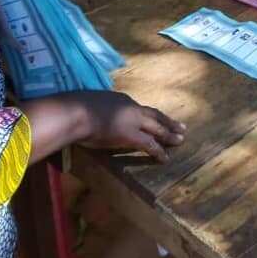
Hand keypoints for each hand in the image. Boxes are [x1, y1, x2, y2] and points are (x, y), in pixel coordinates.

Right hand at [23, 90, 185, 164]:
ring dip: (169, 135)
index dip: (148, 115)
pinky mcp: (131, 135)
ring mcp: (132, 120)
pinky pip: (149, 144)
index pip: (138, 109)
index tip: (156, 118)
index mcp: (120, 99)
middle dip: (168, 122)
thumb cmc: (75, 110)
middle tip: (181, 127)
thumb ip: (93, 111)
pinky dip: (158, 151)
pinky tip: (165, 158)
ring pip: (157, 128)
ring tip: (180, 140)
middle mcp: (130, 107)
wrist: (76, 112)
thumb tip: (86, 117)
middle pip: (154, 115)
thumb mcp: (88, 105)